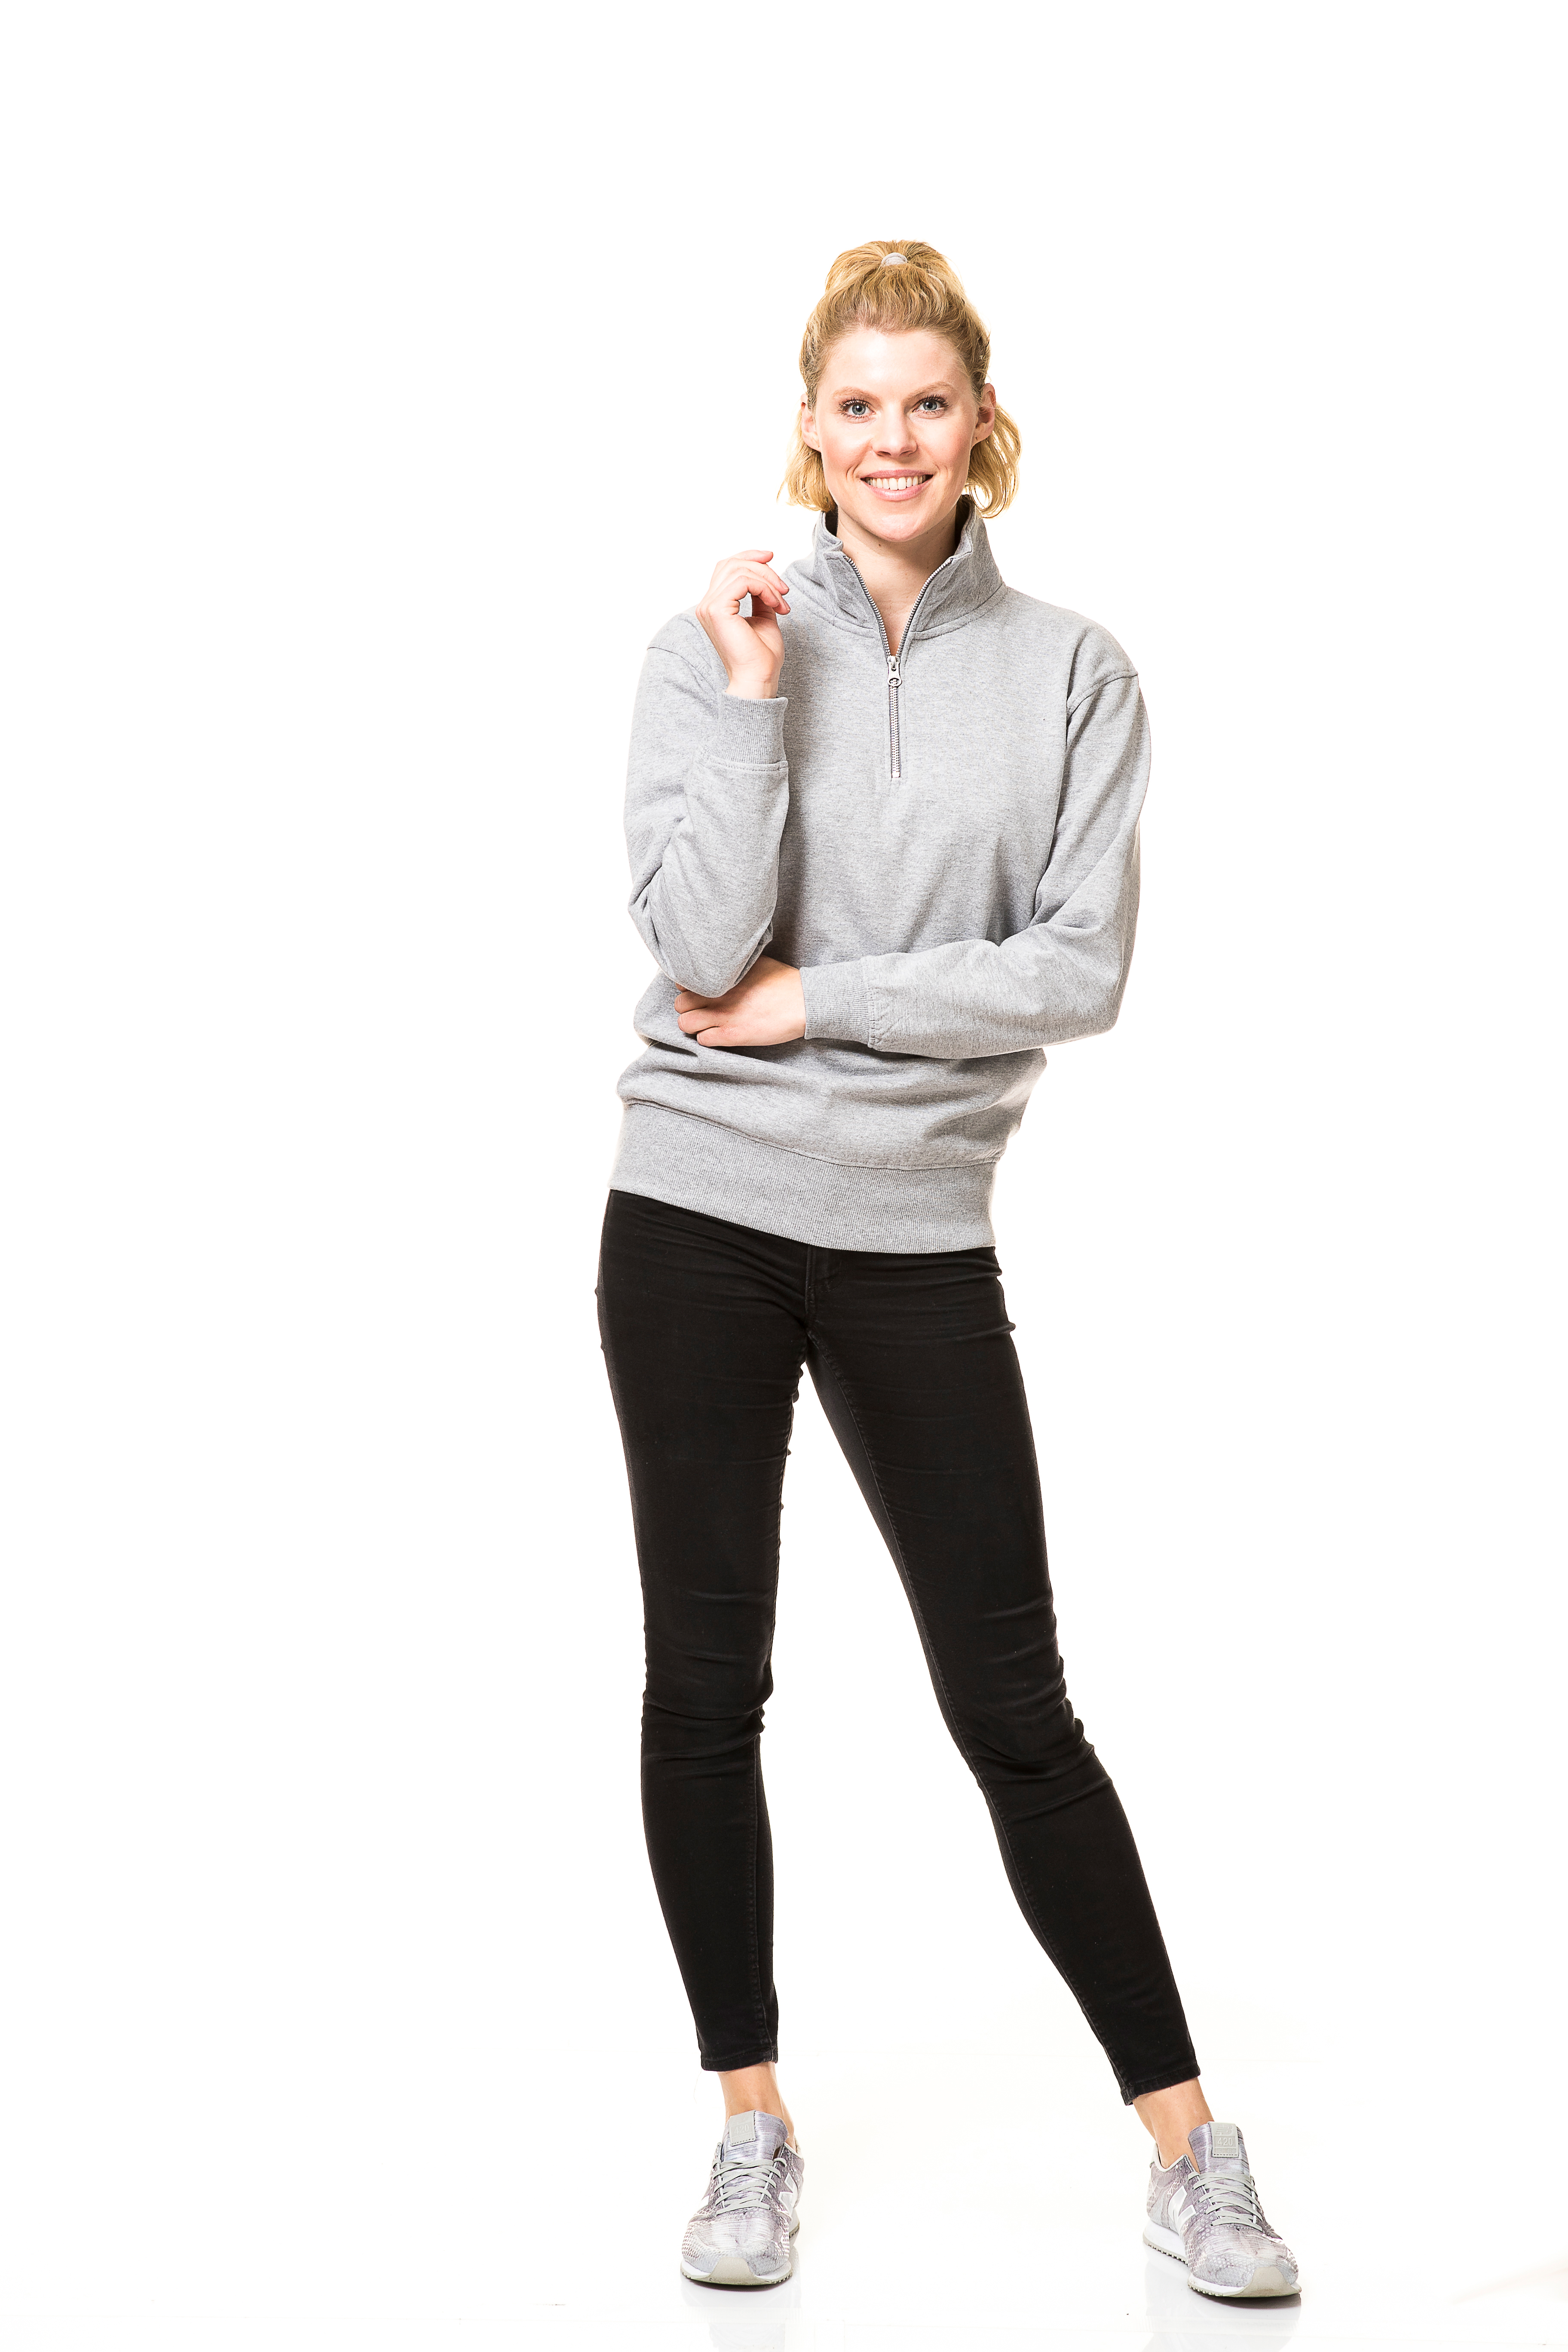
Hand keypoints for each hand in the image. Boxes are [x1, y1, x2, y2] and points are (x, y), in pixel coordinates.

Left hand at [675, 956, 805, 1048]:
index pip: (684, 982)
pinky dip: (707, 1039)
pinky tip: (720, 1035)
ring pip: (685, 1023)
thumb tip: (722, 963)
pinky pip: (703, 1040)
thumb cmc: (784, 982)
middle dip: (688, 1009)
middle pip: (679, 1004)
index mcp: (723, 976)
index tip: (698, 994)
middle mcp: (719, 994)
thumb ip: (734, 965)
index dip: (688, 990)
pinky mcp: (733, 1034)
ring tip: (707, 1025)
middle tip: (701, 1012)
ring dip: (693, 1026)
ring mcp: (724, 1015)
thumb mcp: (756, 962)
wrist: (804, 1002)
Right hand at [696, 549, 789, 698]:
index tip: (771, 557)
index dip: (748, 557)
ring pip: (739, 570)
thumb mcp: (764, 617)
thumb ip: (761, 596)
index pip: (726, 567)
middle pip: (732, 564)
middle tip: (784, 589)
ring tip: (782, 600)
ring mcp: (709, 606)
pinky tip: (776, 603)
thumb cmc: (761, 656)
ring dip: (768, 580)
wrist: (758, 678)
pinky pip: (743, 582)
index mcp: (715, 606)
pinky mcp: (718, 610)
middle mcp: (707, 604)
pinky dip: (764, 587)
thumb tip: (767, 577)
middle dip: (763, 568)